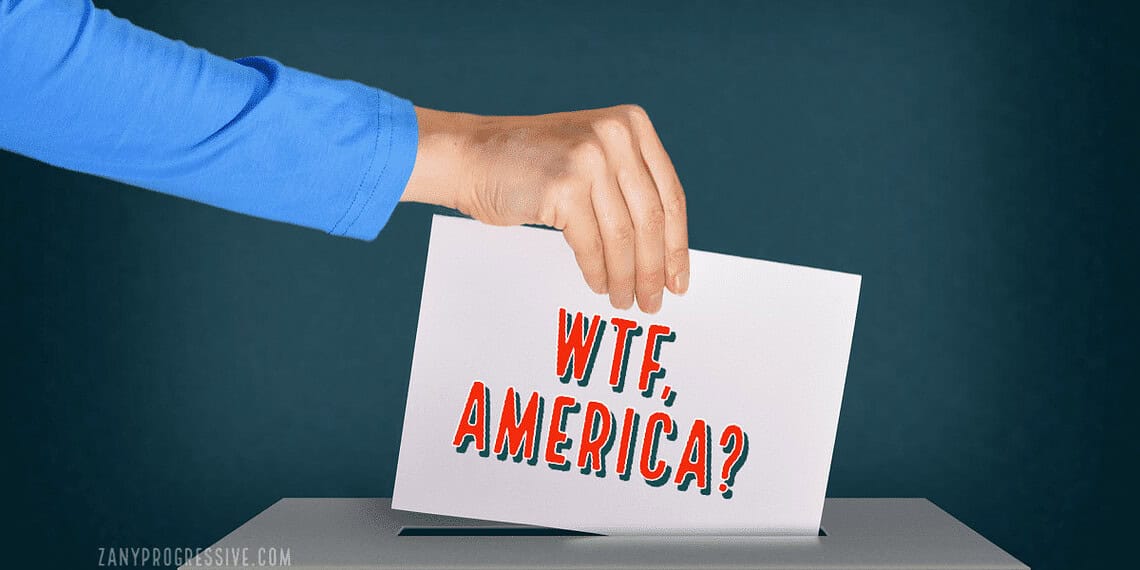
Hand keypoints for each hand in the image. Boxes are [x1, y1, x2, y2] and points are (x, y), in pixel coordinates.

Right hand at [401, 104, 688, 313]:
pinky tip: (598, 285)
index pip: (669, 194)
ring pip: (623, 236)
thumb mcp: (592, 157)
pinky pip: (591, 244)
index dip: (677, 244)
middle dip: (654, 269)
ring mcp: (590, 158)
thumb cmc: (530, 165)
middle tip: (653, 301)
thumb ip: (627, 185)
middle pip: (650, 218)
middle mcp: (616, 135)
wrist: (470, 155)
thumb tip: (664, 251)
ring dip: (627, 276)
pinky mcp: (564, 186)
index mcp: (632, 124)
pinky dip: (597, 271)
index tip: (679, 279)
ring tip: (626, 300)